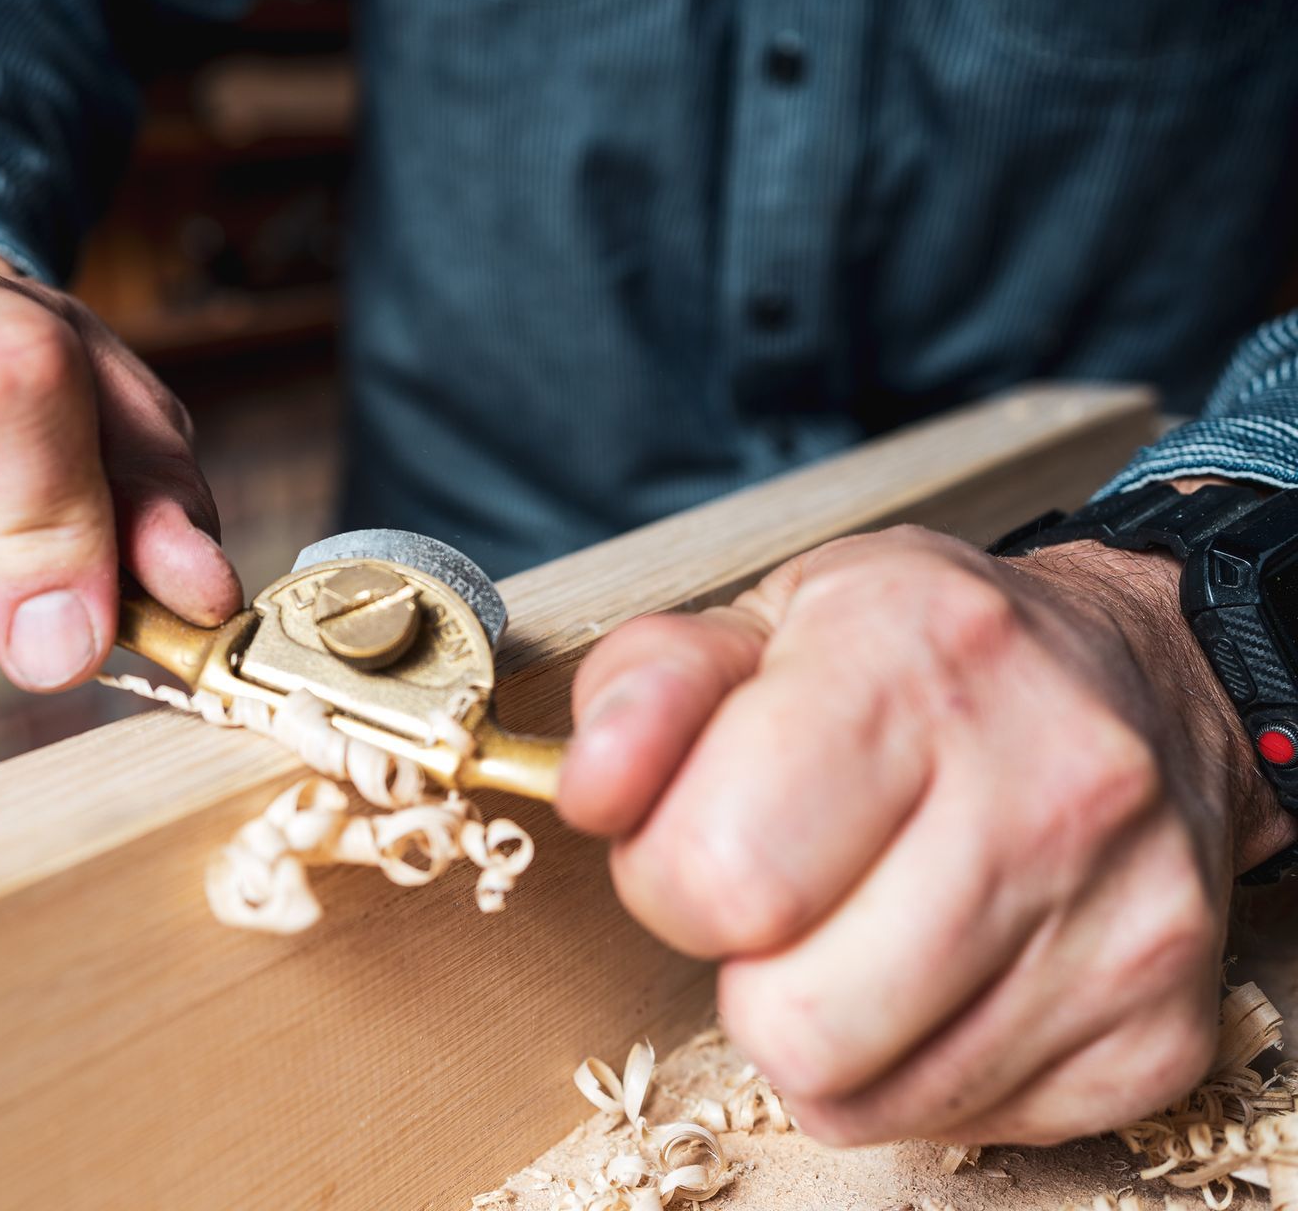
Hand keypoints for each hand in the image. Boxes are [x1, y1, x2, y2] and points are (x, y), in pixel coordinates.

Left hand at [560, 521, 1296, 1144]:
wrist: (1148, 683)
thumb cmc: (928, 658)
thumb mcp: (764, 623)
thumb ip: (644, 687)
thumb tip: (586, 786)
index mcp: (911, 657)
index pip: (720, 872)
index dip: (666, 876)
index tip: (699, 837)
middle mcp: (1043, 783)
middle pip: (790, 1017)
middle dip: (743, 968)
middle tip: (783, 896)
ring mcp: (1121, 919)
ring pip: (861, 1094)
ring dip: (820, 1030)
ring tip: (856, 931)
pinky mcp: (1160, 1031)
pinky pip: (957, 1124)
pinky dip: (915, 1069)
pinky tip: (940, 972)